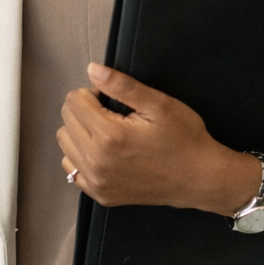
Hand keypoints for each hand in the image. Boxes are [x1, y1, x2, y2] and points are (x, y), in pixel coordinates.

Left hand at [58, 63, 258, 213]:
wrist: (199, 179)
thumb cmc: (184, 139)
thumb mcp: (159, 105)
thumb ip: (122, 86)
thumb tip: (93, 70)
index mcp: (109, 136)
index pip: (74, 101)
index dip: (92, 92)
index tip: (111, 98)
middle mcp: (97, 161)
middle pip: (66, 121)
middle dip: (84, 110)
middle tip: (111, 113)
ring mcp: (97, 181)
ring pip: (65, 145)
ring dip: (79, 132)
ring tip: (106, 131)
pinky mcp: (100, 194)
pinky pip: (71, 170)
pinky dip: (81, 156)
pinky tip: (103, 152)